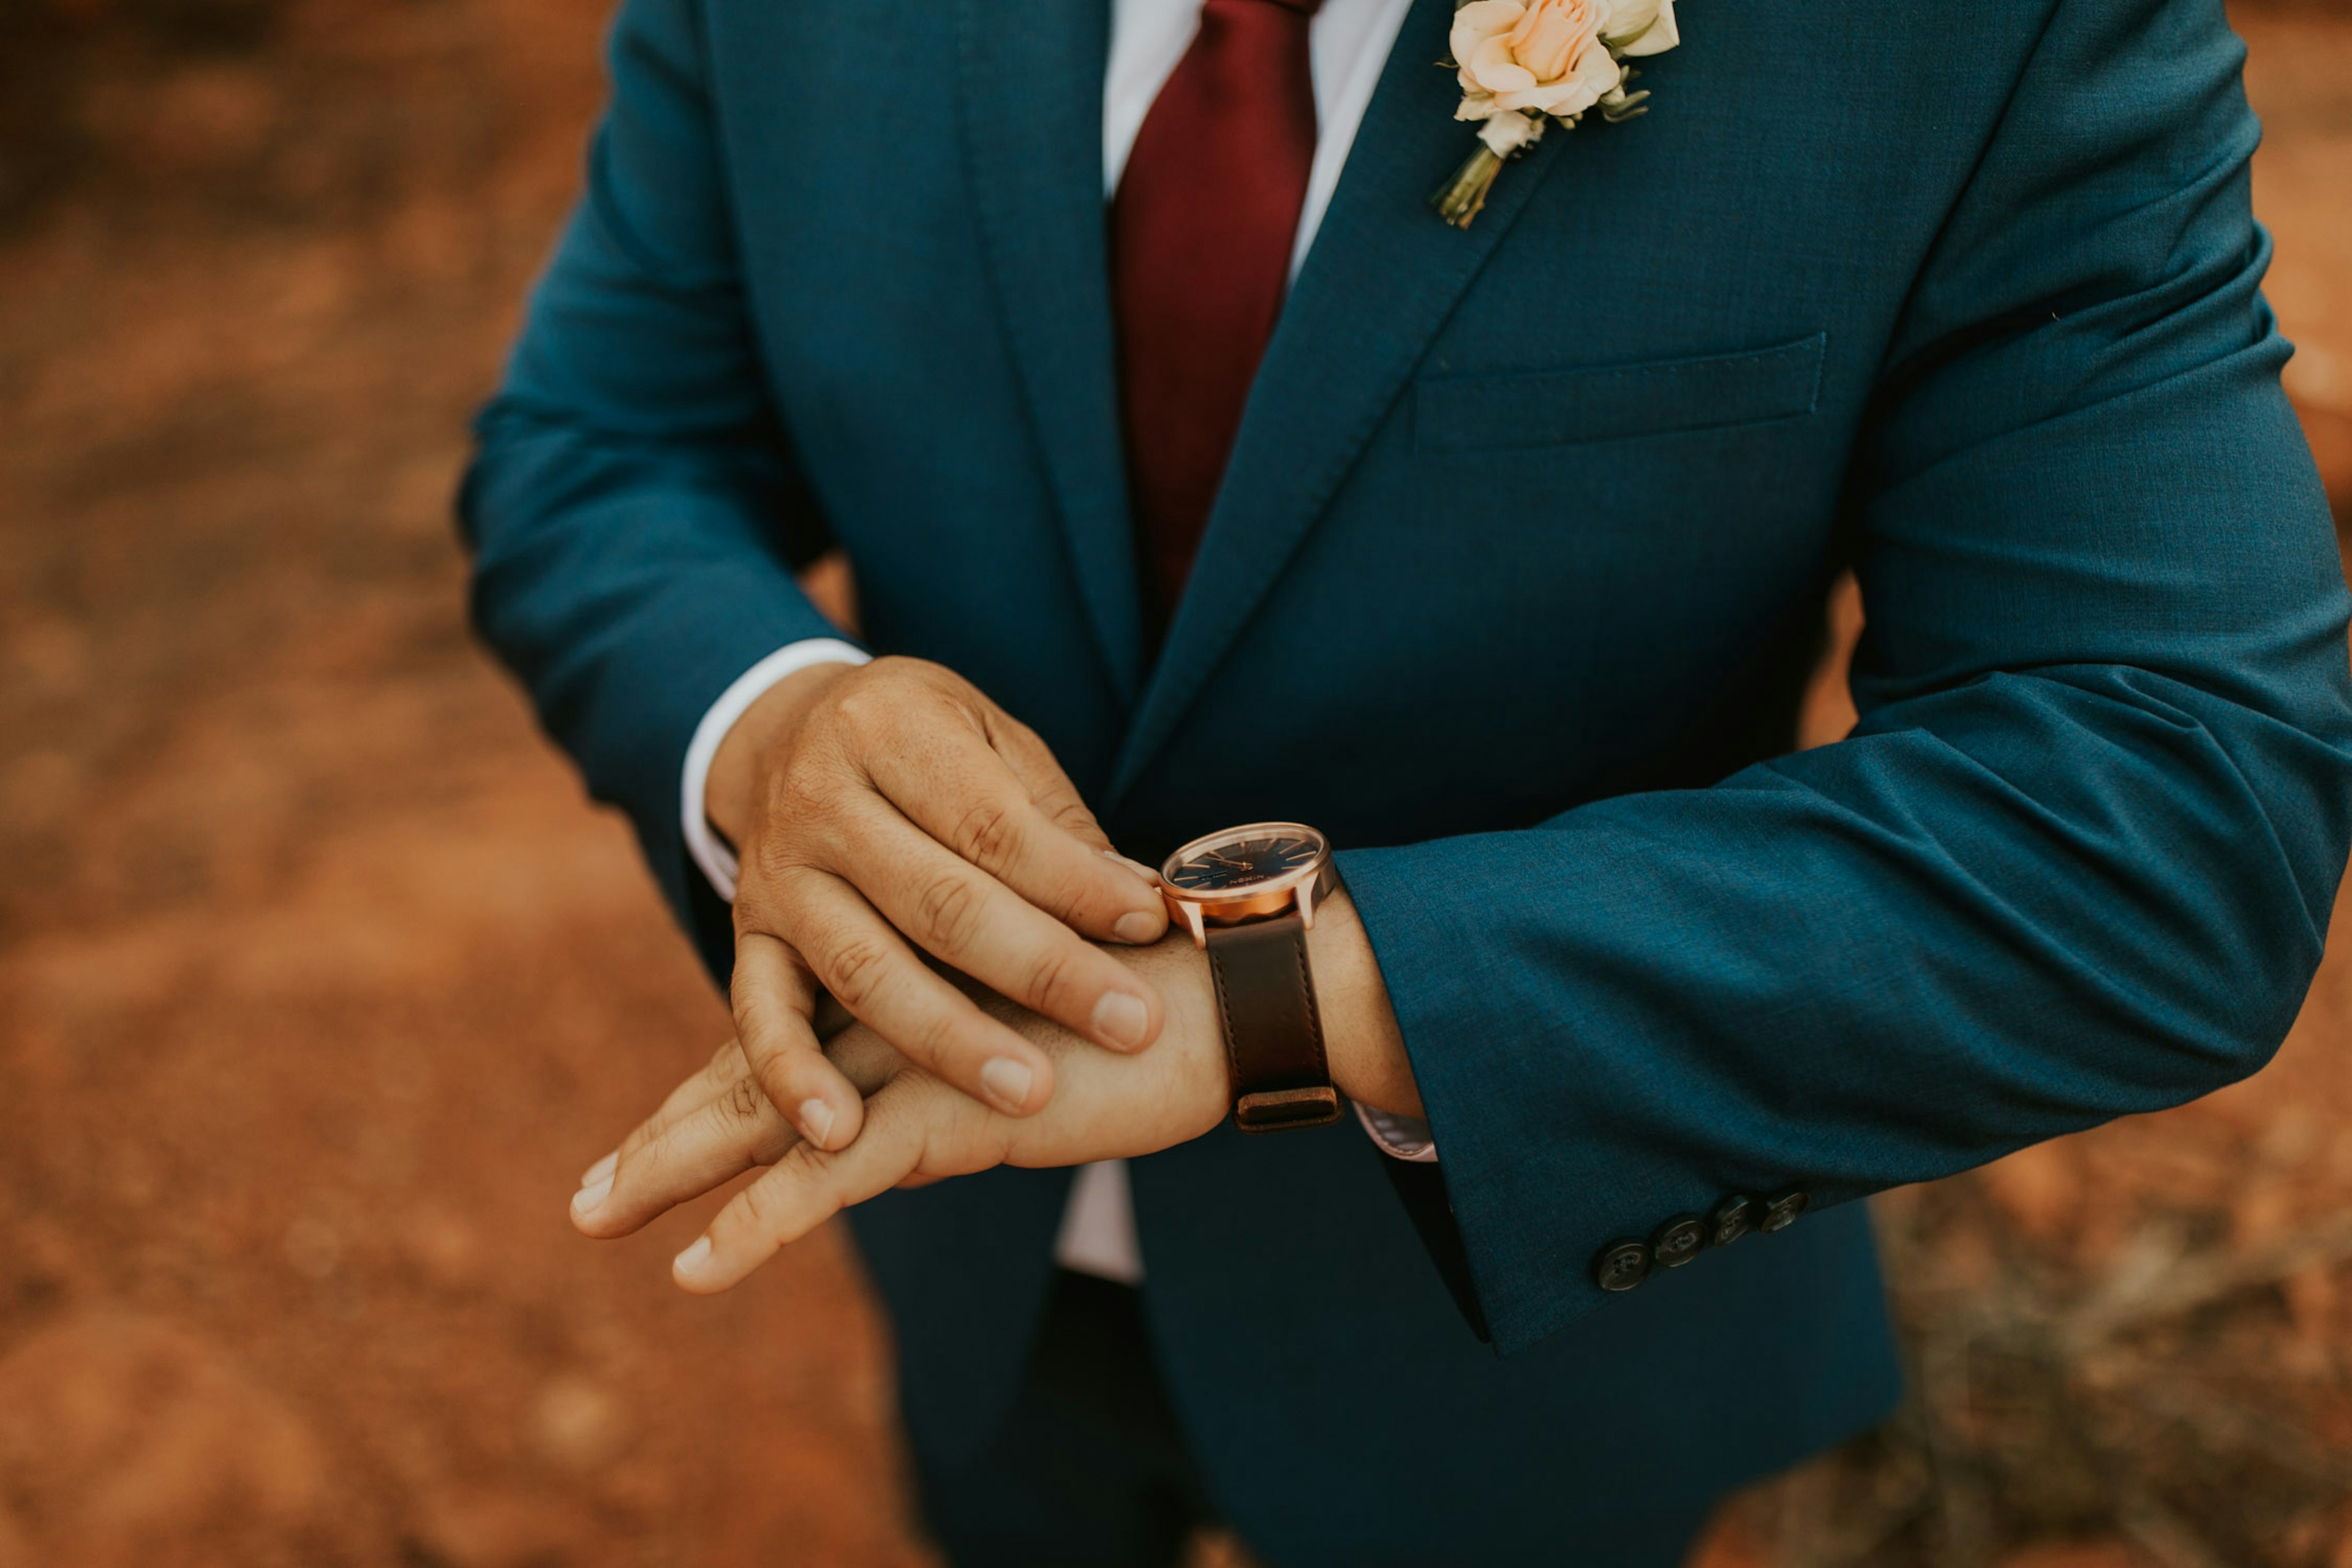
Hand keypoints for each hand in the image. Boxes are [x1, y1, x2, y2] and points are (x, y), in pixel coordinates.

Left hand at [579, 936, 1230, 1290]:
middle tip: (586, 1198)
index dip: (714, 1099)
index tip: (643, 1148)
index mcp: (914, 1006)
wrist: (1226, 992)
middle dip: (665, 1142)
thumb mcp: (1038, 1059)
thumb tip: (911, 1157)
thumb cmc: (1151, 1016)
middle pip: (753, 1083)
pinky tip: (698, 1266)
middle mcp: (896, 1021)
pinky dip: (761, 1226)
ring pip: (766, 1120)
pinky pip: (832, 1176)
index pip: (791, 1054)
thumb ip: (962, 1092)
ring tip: (594, 1215)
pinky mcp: (952, 1105)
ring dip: (673, 1170)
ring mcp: (917, 1059)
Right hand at [702, 656, 1171, 1152]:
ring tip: (1029, 1095)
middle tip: (1130, 1027)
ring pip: (864, 969)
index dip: (1074, 881)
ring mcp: (776, 875)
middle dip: (1042, 971)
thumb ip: (1055, 822)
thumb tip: (1143, 902)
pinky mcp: (748, 937)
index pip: (992, 823)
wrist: (785, 732)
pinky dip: (794, 1077)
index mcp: (890, 729)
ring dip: (948, 1041)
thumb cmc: (923, 745)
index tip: (1149, 926)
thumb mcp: (992, 740)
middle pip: (938, 901)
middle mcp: (820, 799)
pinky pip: (761, 1014)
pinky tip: (842, 1134)